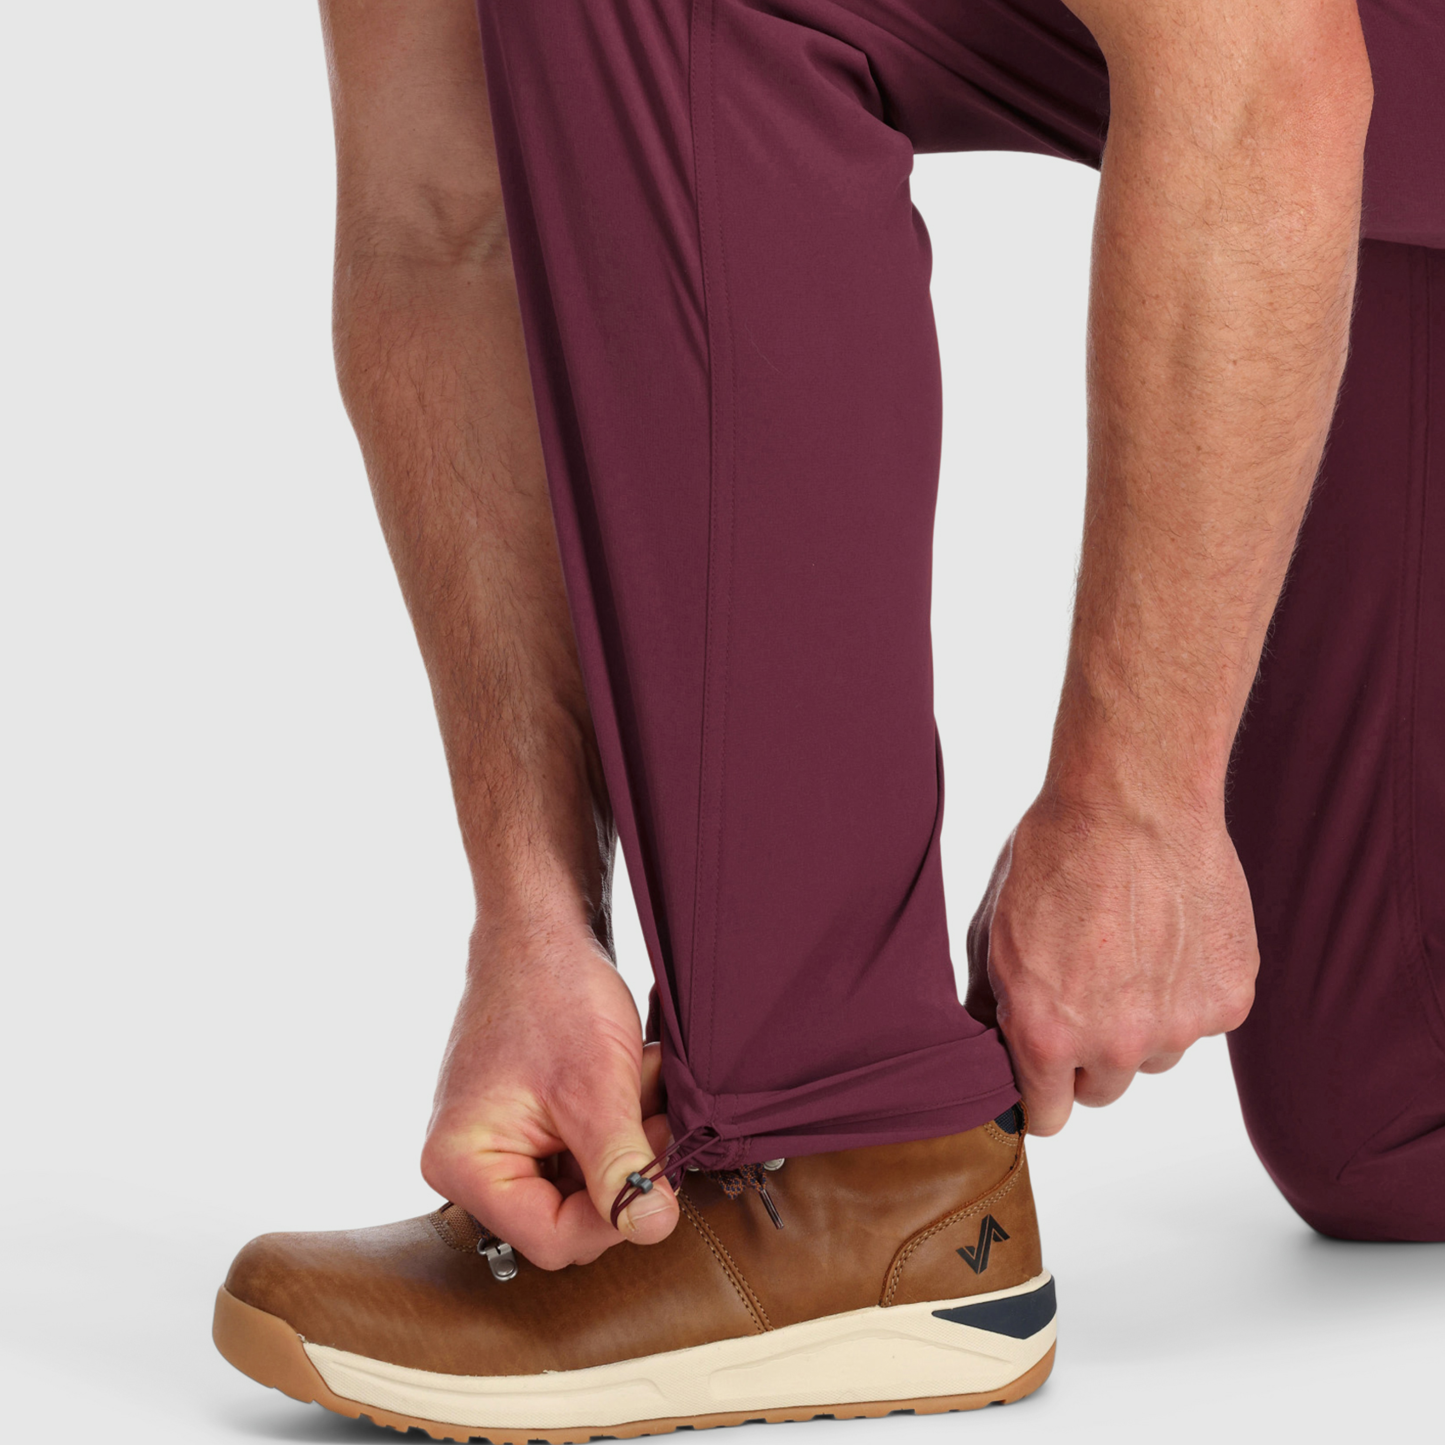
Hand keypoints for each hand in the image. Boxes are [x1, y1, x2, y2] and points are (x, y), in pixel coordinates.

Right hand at [420, 922, 678, 1268]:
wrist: (540, 926)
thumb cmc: (552, 990)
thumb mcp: (597, 1087)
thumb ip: (623, 1167)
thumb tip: (652, 1229)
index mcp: (463, 1163)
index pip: (552, 1238)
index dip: (616, 1213)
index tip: (656, 1167)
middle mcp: (468, 1162)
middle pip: (567, 1216)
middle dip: (623, 1166)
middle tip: (650, 1111)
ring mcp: (495, 1143)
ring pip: (582, 1184)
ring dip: (626, 1140)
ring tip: (638, 1082)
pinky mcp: (522, 1124)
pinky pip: (579, 1151)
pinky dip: (614, 1121)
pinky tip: (627, 1080)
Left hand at [965, 791, 1257, 1134]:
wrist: (1133, 800)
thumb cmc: (1055, 855)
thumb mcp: (993, 931)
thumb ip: (991, 1004)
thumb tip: (984, 1044)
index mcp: (1048, 1036)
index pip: (1047, 1117)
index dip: (1039, 1094)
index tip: (1040, 1073)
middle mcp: (1115, 1044)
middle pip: (1102, 1088)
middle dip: (1088, 1054)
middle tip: (1085, 987)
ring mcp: (1180, 1026)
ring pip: (1155, 1053)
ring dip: (1142, 1021)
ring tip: (1129, 947)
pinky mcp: (1229, 999)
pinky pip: (1202, 1018)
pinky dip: (1188, 989)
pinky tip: (1169, 933)